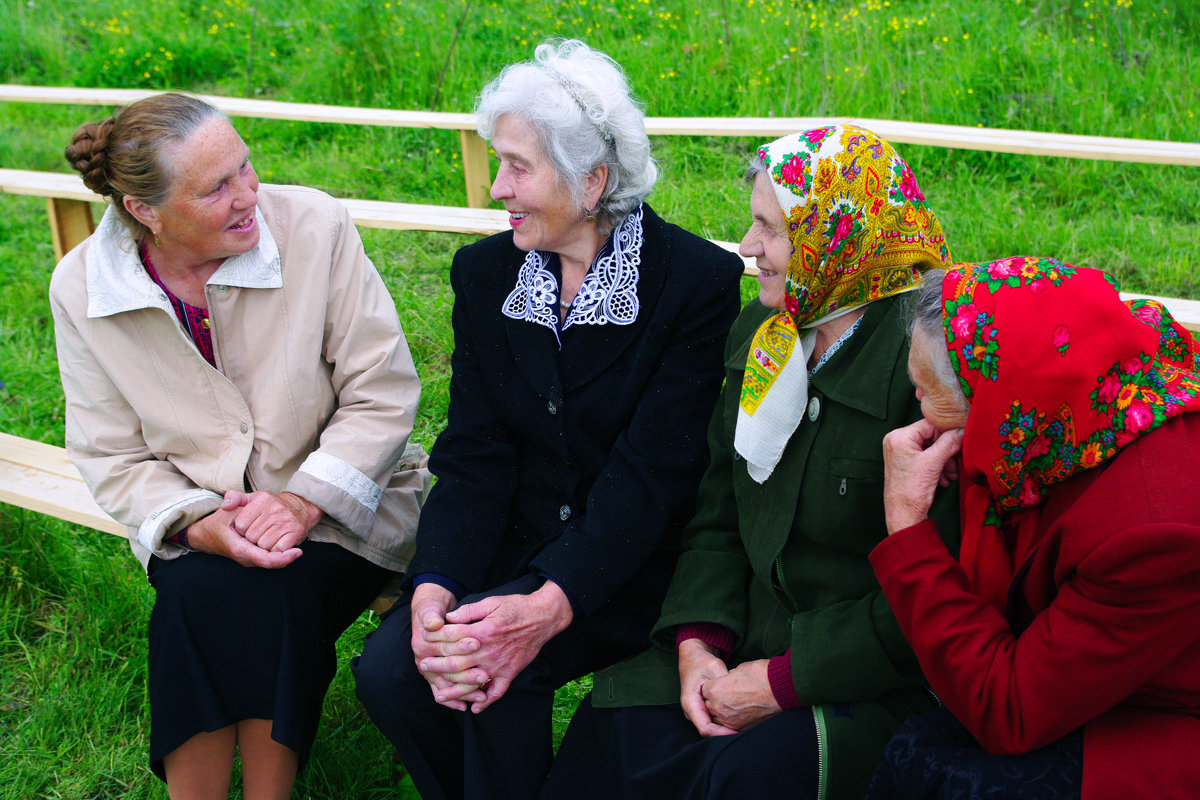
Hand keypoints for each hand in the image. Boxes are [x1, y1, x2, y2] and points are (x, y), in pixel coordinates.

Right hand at [187, 500, 301, 568]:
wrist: (206, 536)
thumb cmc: (218, 522)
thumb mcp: (226, 509)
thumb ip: (233, 502)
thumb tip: (230, 502)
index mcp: (240, 548)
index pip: (266, 559)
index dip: (283, 557)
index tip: (298, 551)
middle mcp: (245, 558)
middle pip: (271, 563)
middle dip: (286, 558)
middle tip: (300, 550)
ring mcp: (248, 560)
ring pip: (270, 563)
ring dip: (283, 558)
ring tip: (297, 550)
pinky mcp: (251, 558)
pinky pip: (267, 559)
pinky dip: (278, 556)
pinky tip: (288, 549)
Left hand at [225, 490, 322, 551]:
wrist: (302, 508)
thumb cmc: (272, 506)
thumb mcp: (253, 498)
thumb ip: (235, 498)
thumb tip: (225, 506)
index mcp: (262, 499)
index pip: (241, 524)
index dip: (243, 529)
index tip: (250, 525)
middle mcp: (275, 509)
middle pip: (251, 536)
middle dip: (253, 538)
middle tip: (261, 532)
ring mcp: (287, 521)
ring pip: (263, 545)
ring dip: (264, 545)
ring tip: (269, 537)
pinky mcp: (296, 533)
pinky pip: (277, 550)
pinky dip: (276, 549)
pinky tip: (278, 542)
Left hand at [421, 582, 573, 712]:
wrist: (543, 617)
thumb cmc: (516, 607)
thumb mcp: (492, 601)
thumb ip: (469, 610)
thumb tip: (449, 617)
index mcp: (483, 631)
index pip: (453, 638)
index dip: (436, 639)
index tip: (424, 640)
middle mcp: (489, 650)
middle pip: (457, 663)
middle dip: (438, 666)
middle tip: (423, 666)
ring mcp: (500, 664)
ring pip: (473, 682)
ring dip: (455, 691)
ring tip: (440, 695)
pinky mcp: (510, 672)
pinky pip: (497, 692)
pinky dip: (486, 702)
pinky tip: (475, 708)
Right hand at [678, 638, 738, 736]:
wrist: (692, 657)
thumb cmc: (702, 661)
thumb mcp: (714, 667)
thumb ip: (724, 681)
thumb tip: (736, 694)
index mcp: (690, 702)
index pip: (705, 728)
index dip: (722, 734)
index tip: (738, 732)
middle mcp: (690, 711)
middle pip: (709, 731)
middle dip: (726, 733)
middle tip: (746, 729)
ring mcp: (695, 712)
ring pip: (711, 728)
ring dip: (726, 728)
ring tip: (744, 724)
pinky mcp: (700, 711)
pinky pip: (712, 722)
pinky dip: (724, 722)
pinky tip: (738, 718)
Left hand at [702, 658, 780, 731]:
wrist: (780, 689)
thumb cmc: (760, 675)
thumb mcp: (738, 669)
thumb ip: (727, 678)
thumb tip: (729, 682)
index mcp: (714, 690)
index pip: (706, 690)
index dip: (715, 685)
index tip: (723, 683)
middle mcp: (718, 707)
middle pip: (709, 705)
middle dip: (716, 700)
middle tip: (729, 693)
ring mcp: (729, 720)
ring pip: (718, 717)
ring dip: (723, 711)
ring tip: (736, 703)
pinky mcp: (741, 728)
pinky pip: (730, 725)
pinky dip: (733, 719)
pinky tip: (742, 711)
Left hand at [882, 419, 963, 534]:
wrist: (903, 516)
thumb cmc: (912, 491)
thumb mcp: (933, 463)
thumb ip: (949, 443)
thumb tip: (963, 429)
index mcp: (899, 437)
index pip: (930, 424)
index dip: (947, 434)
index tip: (960, 444)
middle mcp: (896, 441)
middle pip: (931, 436)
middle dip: (946, 452)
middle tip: (955, 465)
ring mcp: (900, 453)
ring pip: (931, 448)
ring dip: (944, 461)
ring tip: (950, 475)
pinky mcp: (905, 464)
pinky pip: (926, 458)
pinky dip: (937, 467)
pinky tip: (944, 479)